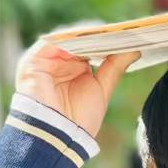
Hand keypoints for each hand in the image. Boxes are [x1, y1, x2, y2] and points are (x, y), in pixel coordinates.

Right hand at [15, 40, 141, 139]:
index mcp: (73, 67)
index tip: (127, 32)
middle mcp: (58, 61)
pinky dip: (69, 37)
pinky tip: (87, 36)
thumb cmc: (79, 120)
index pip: (90, 45)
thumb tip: (135, 49)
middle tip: (120, 28)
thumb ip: (115, 66)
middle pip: (78, 40)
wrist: (59, 139)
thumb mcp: (101, 88)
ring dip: (85, 33)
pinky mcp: (32, 61)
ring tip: (106, 29)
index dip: (106, 38)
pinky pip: (52, 42)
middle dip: (98, 34)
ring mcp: (45, 60)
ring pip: (66, 39)